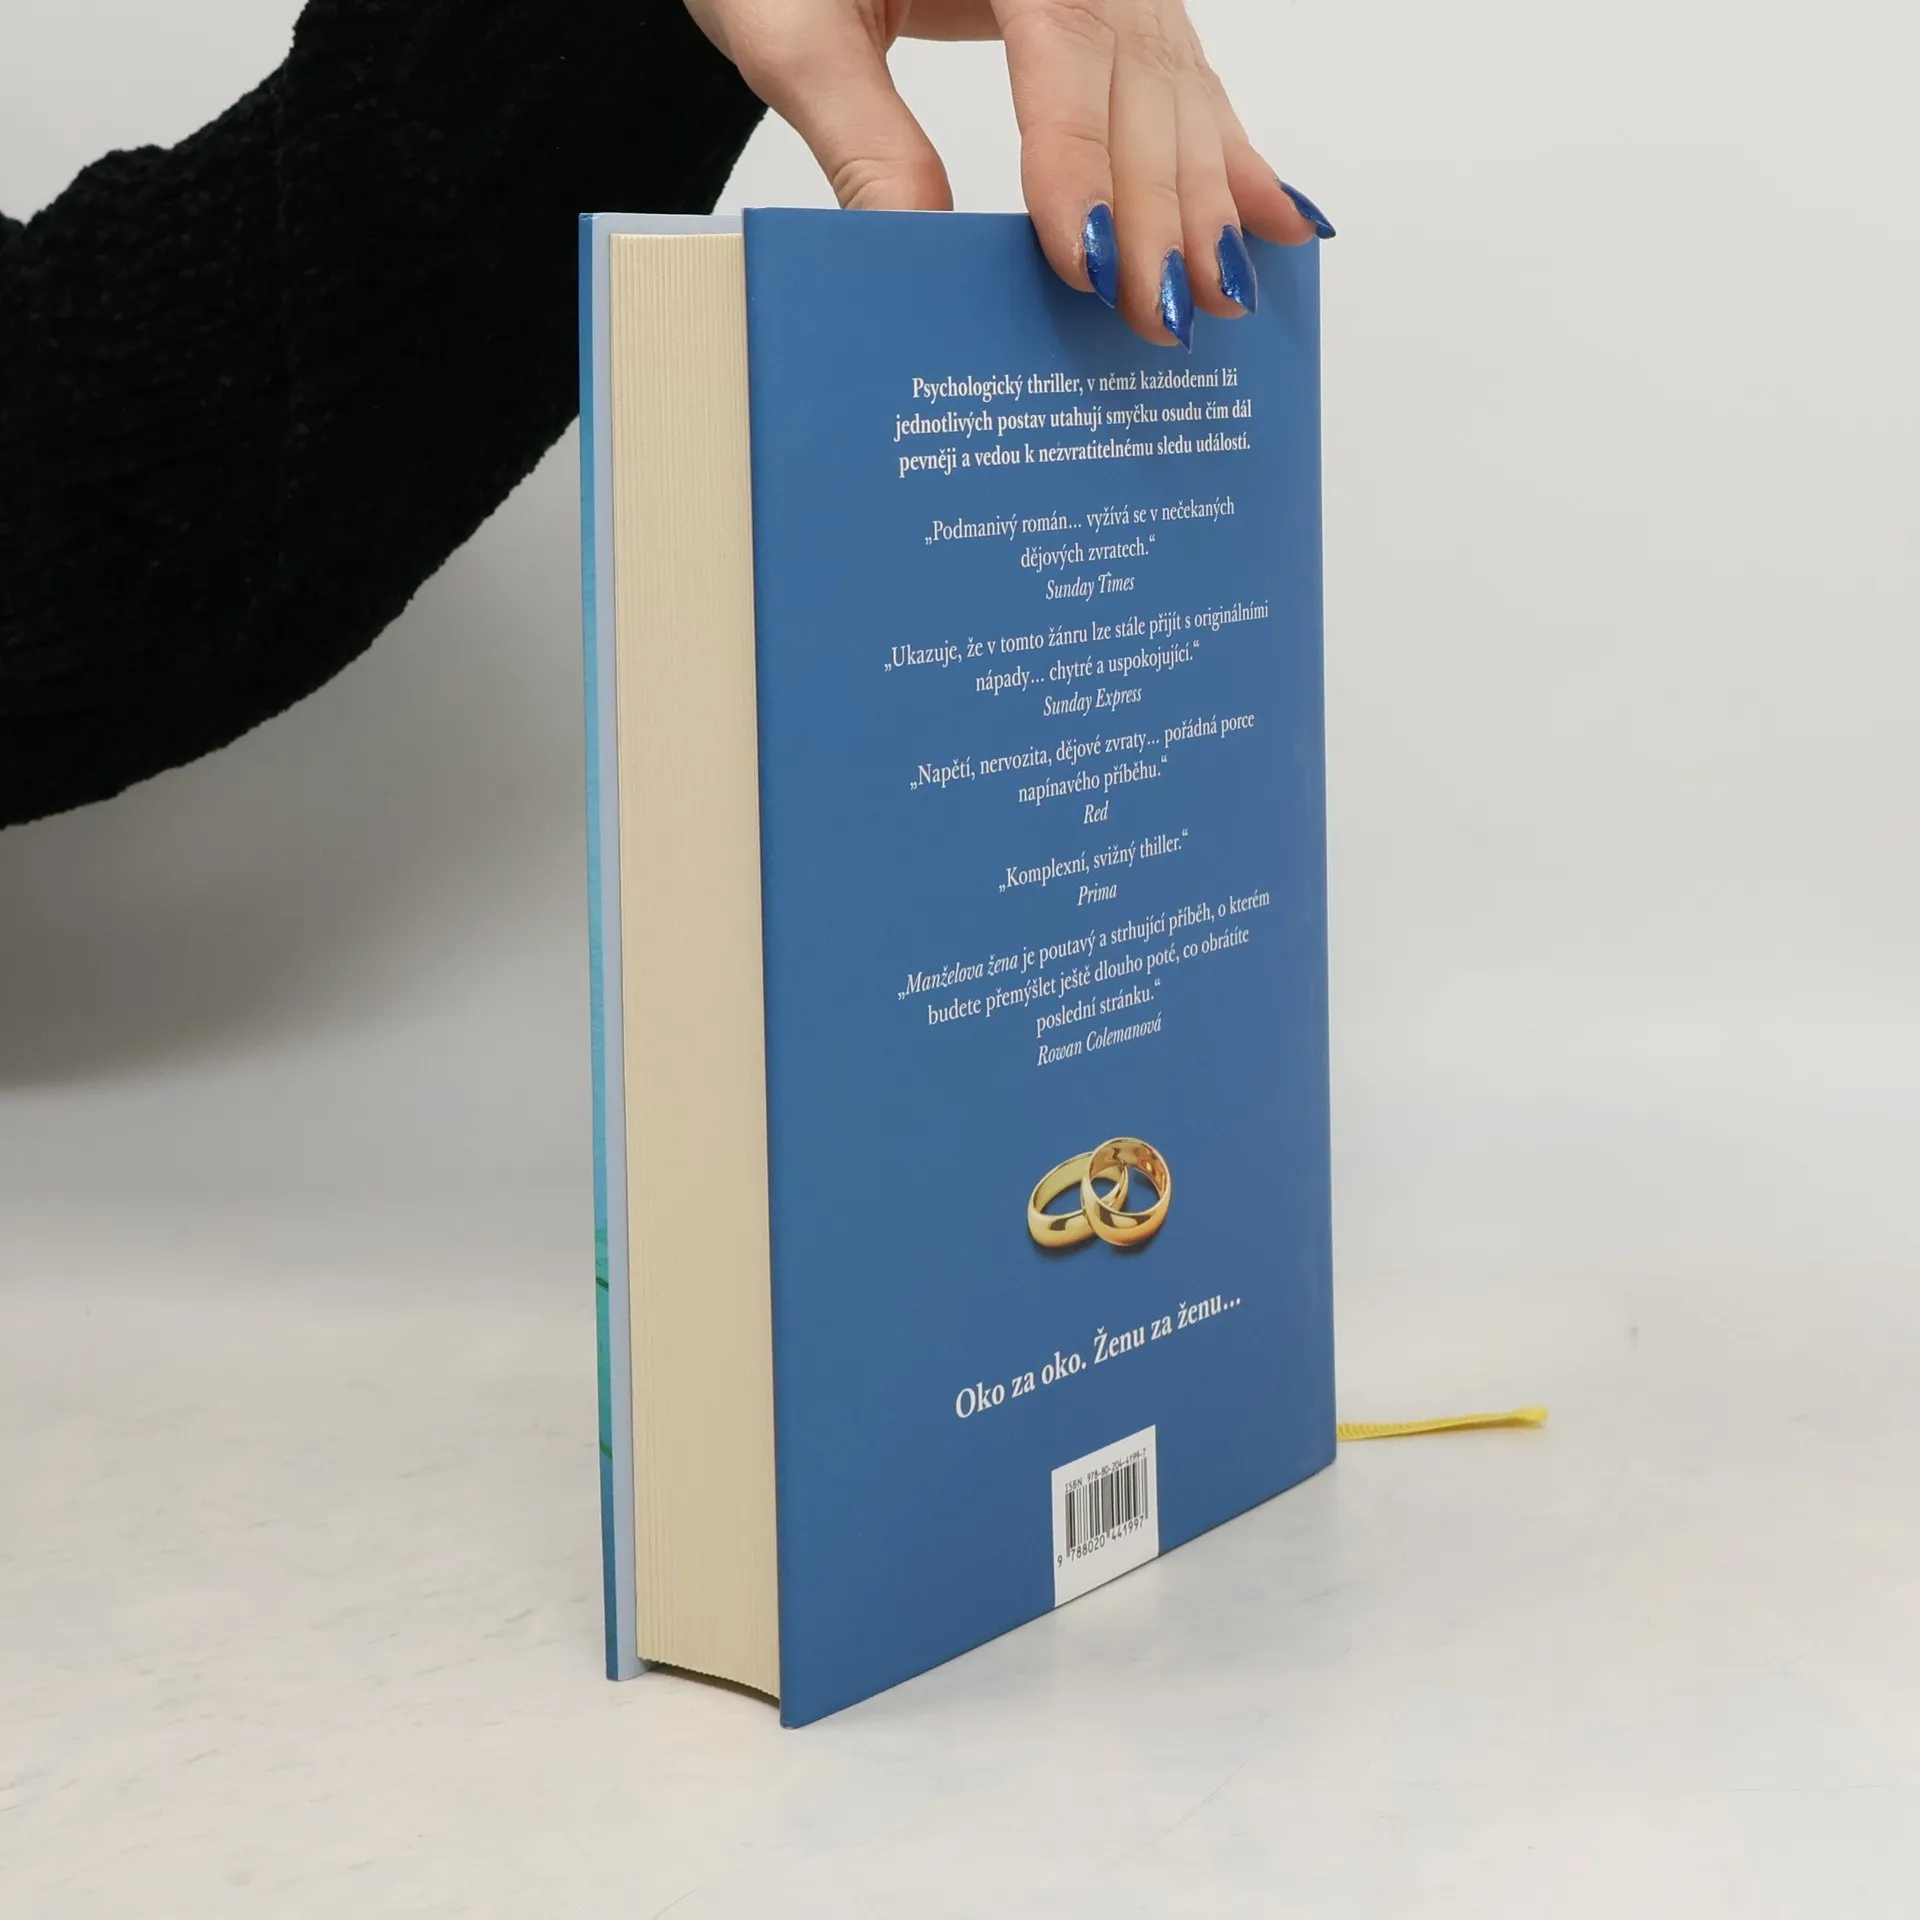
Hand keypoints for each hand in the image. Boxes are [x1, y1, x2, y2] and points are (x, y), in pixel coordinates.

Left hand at [681, 0, 1330, 347]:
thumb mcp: (793, 32)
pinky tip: (1278, 219)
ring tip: (1226, 292)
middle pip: (1139, 74)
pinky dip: (1230, 156)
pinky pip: (1184, 79)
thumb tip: (919, 255)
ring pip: (1177, 84)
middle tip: (1162, 315)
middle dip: (1158, 205)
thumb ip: (861, 137)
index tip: (1086, 259)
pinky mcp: (1115, 7)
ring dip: (1208, 197)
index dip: (1081, 158)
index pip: (1062, 42)